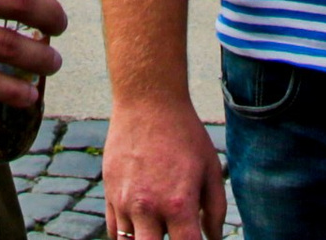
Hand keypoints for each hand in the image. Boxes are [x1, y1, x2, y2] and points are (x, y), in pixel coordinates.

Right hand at [103, 94, 225, 239]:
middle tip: (174, 234)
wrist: (148, 100)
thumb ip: (215, 209)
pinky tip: (141, 227)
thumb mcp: (210, 168)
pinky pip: (115, 231)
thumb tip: (214, 238)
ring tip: (157, 230)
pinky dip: (127, 236)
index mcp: (178, 204)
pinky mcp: (109, 192)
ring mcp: (124, 201)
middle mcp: (148, 207)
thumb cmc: (184, 133)